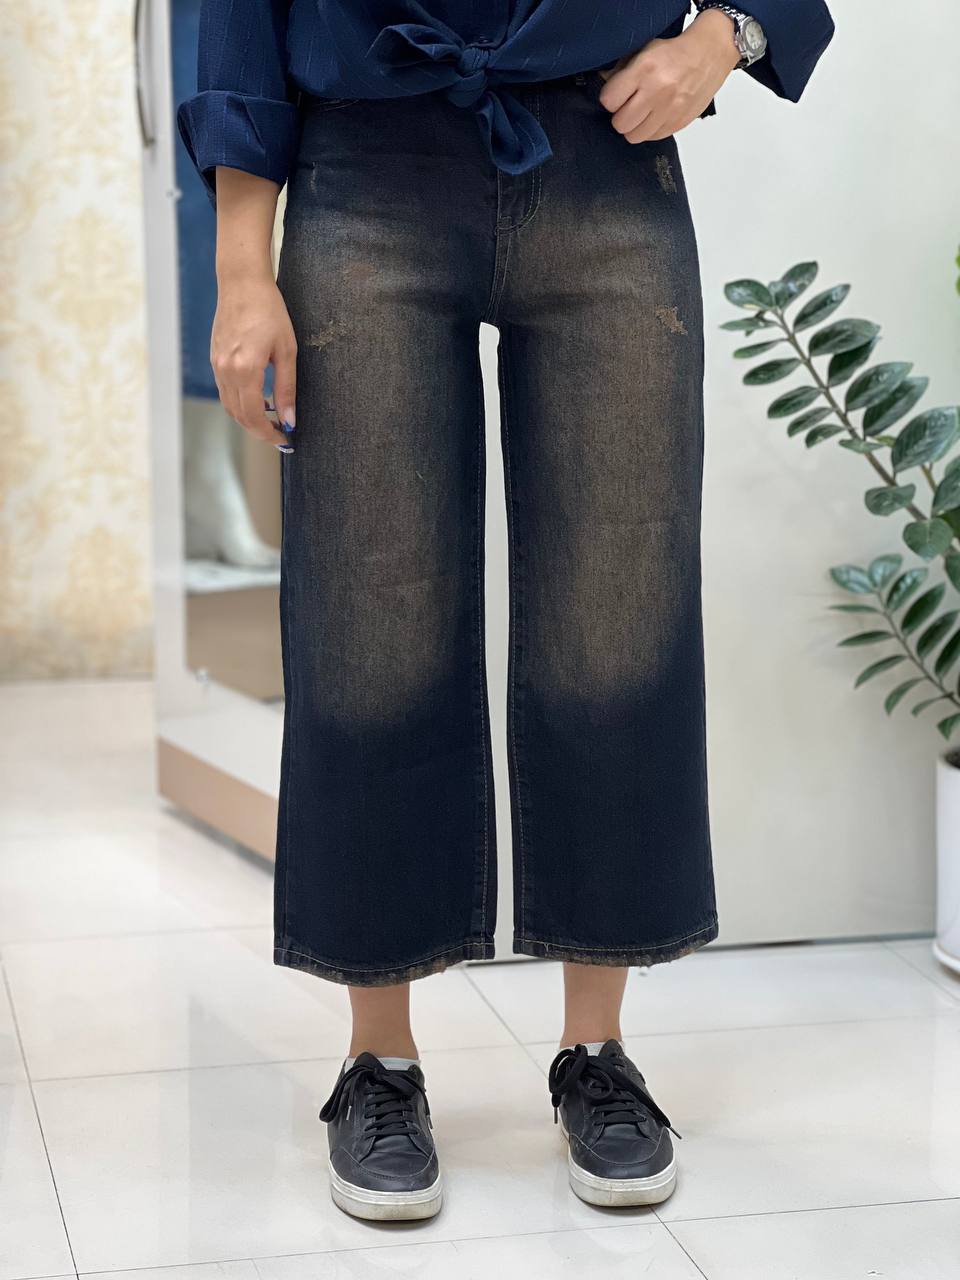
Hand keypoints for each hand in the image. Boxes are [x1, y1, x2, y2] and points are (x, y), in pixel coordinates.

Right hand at [211, 165, 295, 447]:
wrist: (242, 283)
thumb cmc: (270, 312)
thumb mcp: (287, 351)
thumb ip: (286, 390)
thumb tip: (290, 421)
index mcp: (245, 369)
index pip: (253, 415)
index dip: (269, 433)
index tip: (286, 441)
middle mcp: (226, 370)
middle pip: (239, 415)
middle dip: (260, 431)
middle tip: (280, 436)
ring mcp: (217, 364)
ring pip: (230, 405)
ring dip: (249, 419)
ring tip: (272, 421)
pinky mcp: (215, 358)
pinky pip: (225, 391)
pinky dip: (241, 402)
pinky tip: (259, 400)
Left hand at [598, 9, 740, 142]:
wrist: (708, 55)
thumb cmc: (674, 53)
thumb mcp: (645, 51)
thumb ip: (622, 70)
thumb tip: (604, 85)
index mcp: (645, 69)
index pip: (610, 101)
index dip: (609, 100)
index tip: (615, 96)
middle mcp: (657, 91)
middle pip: (621, 124)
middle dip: (620, 117)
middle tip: (627, 107)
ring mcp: (670, 110)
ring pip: (635, 136)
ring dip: (634, 127)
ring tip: (641, 114)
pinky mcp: (680, 122)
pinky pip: (653, 138)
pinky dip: (650, 130)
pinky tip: (655, 116)